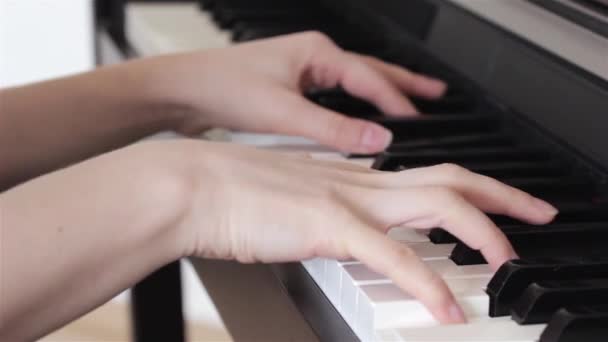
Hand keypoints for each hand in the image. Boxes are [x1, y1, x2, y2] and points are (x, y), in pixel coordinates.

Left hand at [145, 32, 445, 152]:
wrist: (183, 91)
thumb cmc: (223, 89)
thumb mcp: (284, 113)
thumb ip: (333, 130)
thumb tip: (376, 141)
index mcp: (317, 54)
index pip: (371, 79)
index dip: (399, 102)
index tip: (422, 121)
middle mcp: (313, 57)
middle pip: (370, 71)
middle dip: (404, 83)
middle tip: (437, 92)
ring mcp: (301, 70)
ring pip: (353, 82)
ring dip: (380, 92)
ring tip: (408, 102)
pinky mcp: (289, 85)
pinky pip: (334, 94)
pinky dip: (354, 105)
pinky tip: (359, 116)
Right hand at [172, 140, 557, 323]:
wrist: (193, 187)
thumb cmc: (231, 194)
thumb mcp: (291, 199)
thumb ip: (324, 211)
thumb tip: (342, 231)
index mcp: (351, 177)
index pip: (427, 174)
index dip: (469, 188)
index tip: (493, 203)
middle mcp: (359, 182)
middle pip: (450, 178)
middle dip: (501, 196)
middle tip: (535, 214)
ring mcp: (347, 200)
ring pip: (437, 203)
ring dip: (483, 229)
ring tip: (508, 259)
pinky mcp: (328, 226)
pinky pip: (393, 256)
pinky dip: (426, 282)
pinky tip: (445, 308)